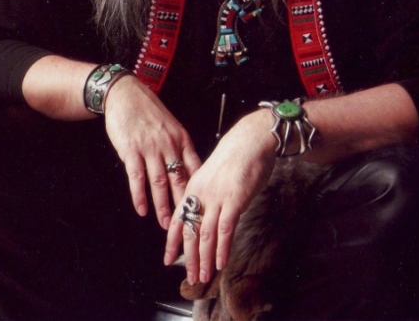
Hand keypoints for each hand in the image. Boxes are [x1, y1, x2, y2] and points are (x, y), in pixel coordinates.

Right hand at [104, 75, 200, 228]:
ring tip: (166, 224)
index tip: (204, 207)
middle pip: (179, 180)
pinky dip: (139, 196)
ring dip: (163, 206)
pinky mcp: (131, 150)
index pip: (195, 169)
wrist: (126, 94)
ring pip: (159, 183)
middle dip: (184, 205)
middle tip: (188, 224)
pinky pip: (137, 177)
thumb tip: (189, 171)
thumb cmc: (148, 111)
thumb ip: (179, 148)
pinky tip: (141, 209)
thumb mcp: (171, 126)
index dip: (200, 190)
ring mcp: (150, 148)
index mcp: (182, 139)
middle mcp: (168, 145)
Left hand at [164, 109, 275, 285]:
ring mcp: (216, 197)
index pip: (179, 220)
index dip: (173, 243)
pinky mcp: (234, 200)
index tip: (168, 260)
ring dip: (204, 259)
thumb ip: (208, 196)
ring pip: (205, 235)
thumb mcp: (213, 176)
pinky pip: (225, 229)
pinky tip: (220, 262)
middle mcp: (201, 194)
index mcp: (193, 187)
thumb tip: (208, 217)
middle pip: (190, 232)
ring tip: (203, 276)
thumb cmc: (235, 158)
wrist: (250, 140)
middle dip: (189, 258)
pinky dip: (221, 248)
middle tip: (191, 277)